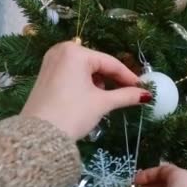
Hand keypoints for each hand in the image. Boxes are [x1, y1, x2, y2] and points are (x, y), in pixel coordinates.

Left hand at [21, 42, 150, 139]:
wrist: (39, 136)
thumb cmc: (73, 114)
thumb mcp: (102, 103)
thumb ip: (126, 96)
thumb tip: (146, 95)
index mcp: (76, 52)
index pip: (110, 63)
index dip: (129, 77)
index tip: (142, 88)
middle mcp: (61, 50)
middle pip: (97, 64)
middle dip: (113, 80)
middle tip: (128, 94)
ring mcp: (51, 62)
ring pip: (85, 70)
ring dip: (99, 83)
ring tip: (107, 99)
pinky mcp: (46, 74)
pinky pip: (72, 74)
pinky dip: (84, 84)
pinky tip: (90, 98)